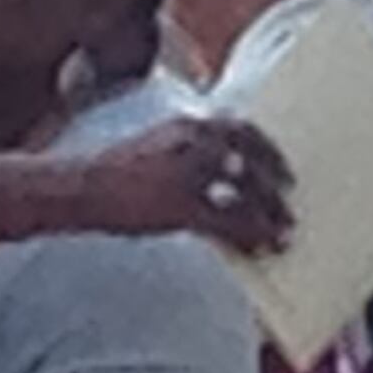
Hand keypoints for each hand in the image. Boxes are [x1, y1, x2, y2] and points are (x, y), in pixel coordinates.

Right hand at [82, 116, 293, 255]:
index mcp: (187, 123)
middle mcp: (194, 142)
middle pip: (251, 162)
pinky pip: (230, 223)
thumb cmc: (113, 171)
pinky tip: (261, 249)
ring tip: (284, 234)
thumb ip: (185, 146)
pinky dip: (252, 236)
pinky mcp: (183, 205)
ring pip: (247, 194)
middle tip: (290, 203)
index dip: (267, 150)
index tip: (282, 167)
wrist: (82, 186)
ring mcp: (190, 174)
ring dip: (271, 215)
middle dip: (275, 185)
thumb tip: (214, 163)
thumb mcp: (154, 144)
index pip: (241, 129)